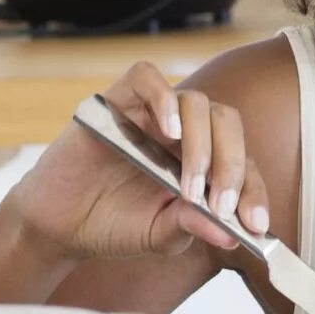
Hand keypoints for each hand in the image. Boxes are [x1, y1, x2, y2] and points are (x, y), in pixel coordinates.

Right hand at [2, 62, 265, 264]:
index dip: (254, 190)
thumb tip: (231, 233)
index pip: (243, 162)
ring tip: (189, 186)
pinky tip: (168, 132)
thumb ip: (192, 227)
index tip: (255, 224)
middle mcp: (183, 132)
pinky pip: (147, 78)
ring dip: (202, 145)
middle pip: (226, 123)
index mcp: (203, 161)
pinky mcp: (117, 101)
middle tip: (222, 204)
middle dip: (232, 165)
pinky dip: (163, 98)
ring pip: (196, 102)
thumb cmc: (113, 225)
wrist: (59, 226)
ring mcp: (151, 114)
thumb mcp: (160, 234)